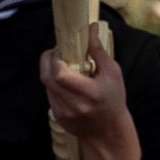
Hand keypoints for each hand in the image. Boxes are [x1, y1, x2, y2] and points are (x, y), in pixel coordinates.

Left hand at [40, 27, 129, 142]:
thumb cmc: (114, 99)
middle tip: (56, 53)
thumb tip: (90, 27)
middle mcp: (75, 105)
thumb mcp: (113, 74)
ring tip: (62, 66)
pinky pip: (49, 94)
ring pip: (46, 85)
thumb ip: (99, 51)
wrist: (109, 131)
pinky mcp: (58, 117)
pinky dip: (53, 84)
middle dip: (47, 61)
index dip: (55, 58)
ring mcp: (64, 113)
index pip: (60, 74)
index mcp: (90, 93)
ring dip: (50, 72)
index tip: (61, 50)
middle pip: (47, 78)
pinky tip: (64, 82)